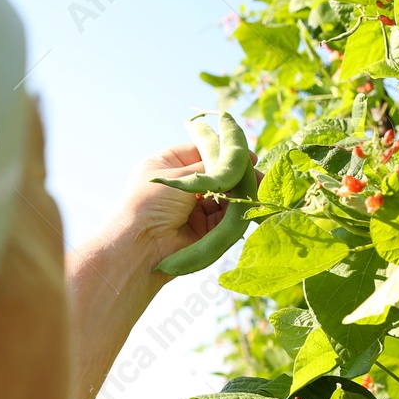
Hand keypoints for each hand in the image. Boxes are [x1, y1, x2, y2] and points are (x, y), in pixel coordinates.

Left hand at [116, 144, 252, 270]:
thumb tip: (236, 158)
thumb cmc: (151, 203)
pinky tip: (248, 205)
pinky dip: (236, 212)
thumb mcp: (180, 176)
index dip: (222, 152)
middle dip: (236, 175)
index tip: (244, 153)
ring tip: (257, 190)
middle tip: (258, 174)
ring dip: (239, 194)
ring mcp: (190, 209)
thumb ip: (210, 167)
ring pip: (222, 197)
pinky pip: (223, 218)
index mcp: (166, 167)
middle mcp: (179, 187)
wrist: (140, 246)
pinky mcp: (201, 231)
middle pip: (214, 176)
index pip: (200, 152)